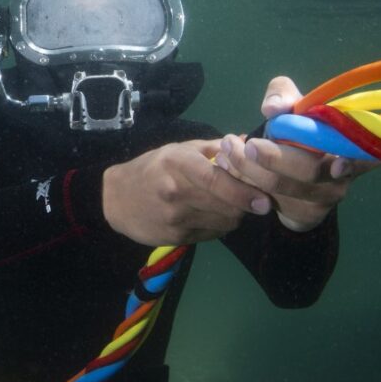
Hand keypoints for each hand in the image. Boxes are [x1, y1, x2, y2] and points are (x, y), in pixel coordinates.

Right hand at [103, 140, 273, 245]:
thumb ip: (214, 148)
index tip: (264, 200)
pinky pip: (211, 234)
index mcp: (178, 164)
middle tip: (255, 200)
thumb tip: (248, 144)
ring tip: (231, 205)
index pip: (216, 181)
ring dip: (234, 216)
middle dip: (246, 204)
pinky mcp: (175, 237)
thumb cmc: (152, 168)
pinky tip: (211, 216)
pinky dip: (219, 226)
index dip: (244, 192)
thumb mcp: (178, 150)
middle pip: (226, 206)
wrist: (116, 199)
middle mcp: (176, 191)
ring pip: (223, 222)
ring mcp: (175, 217)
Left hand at [214, 76, 374, 231]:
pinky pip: (273, 200)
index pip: (367, 153)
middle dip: (276, 159)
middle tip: (248, 146)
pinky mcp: (306, 214)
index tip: (337, 164)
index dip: (354, 160)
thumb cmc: (297, 128)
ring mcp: (327, 197)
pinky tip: (231, 168)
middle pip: (312, 170)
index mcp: (352, 142)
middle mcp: (346, 172)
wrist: (287, 170)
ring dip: (252, 170)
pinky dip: (247, 183)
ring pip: (287, 187)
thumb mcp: (293, 105)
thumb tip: (273, 108)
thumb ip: (283, 95)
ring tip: (229, 151)